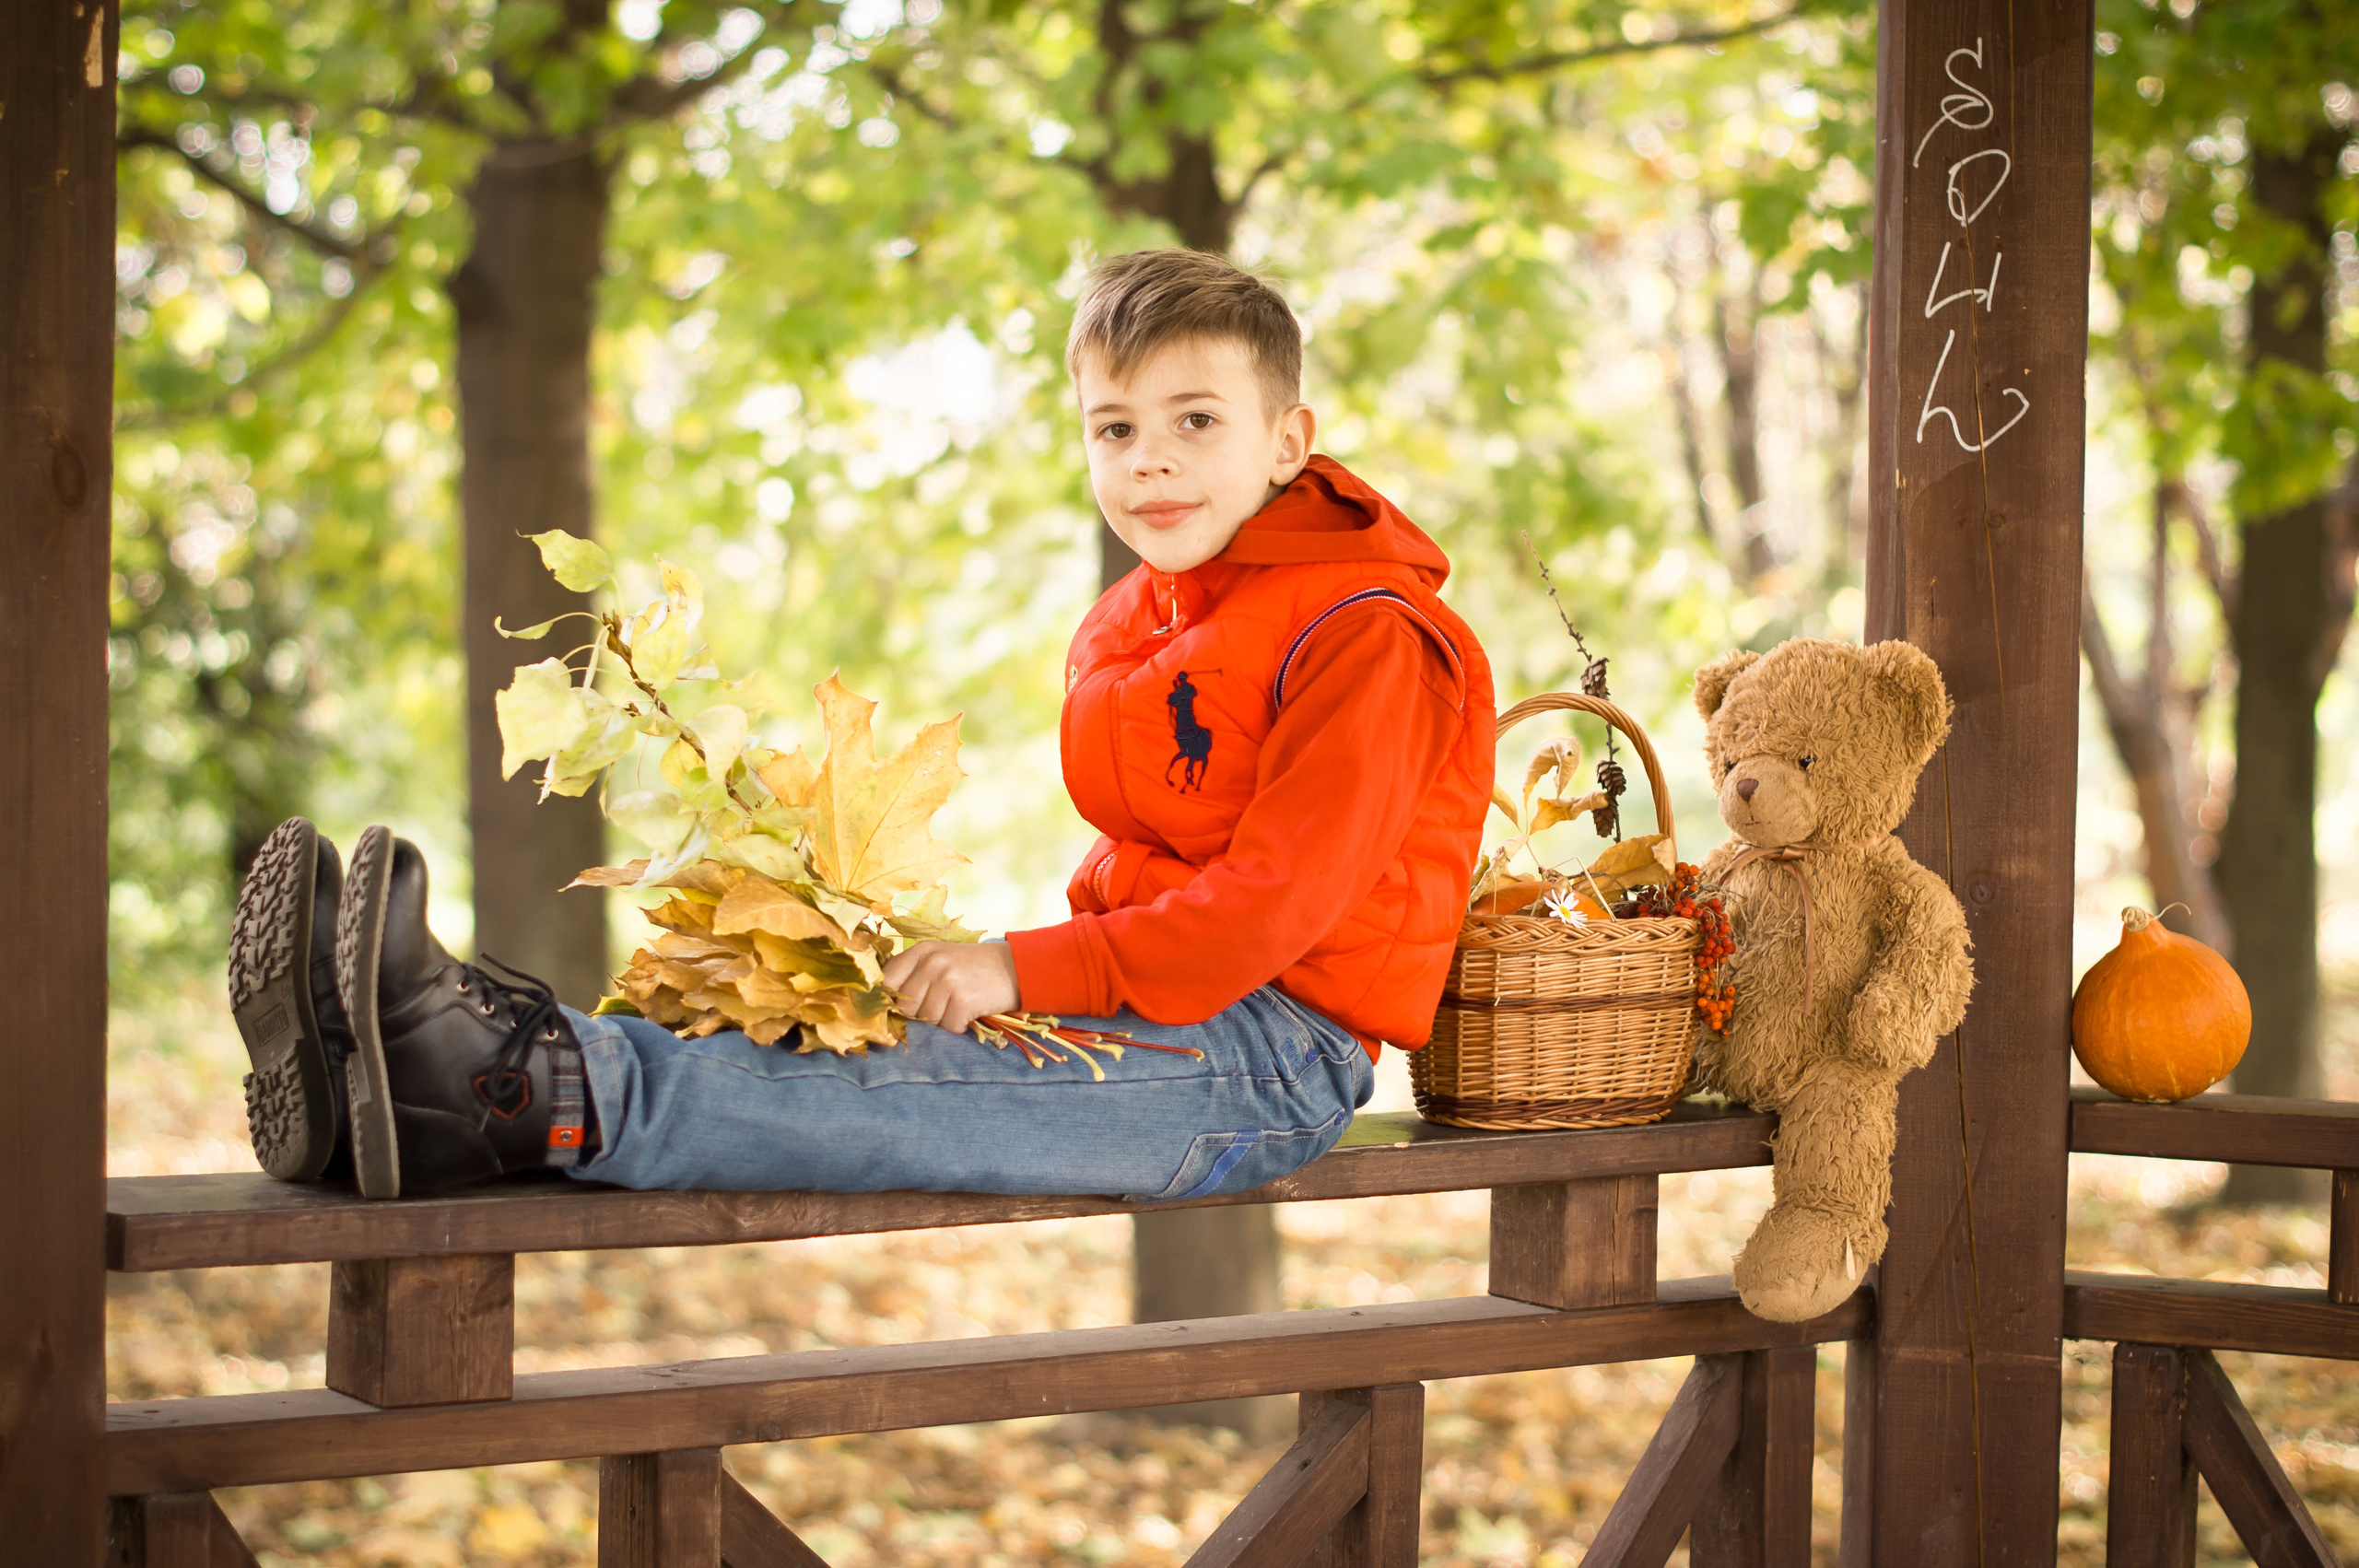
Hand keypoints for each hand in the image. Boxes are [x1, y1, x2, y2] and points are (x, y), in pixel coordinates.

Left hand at [882, 939, 1019, 1034]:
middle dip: (920, 1014)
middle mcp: (932, 963)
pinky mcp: (964, 1000)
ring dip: (942, 1021)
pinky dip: (959, 1026)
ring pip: (927, 1019)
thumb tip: (886, 1005)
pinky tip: (969, 1014)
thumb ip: (913, 974)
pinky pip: (949, 1026)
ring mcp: (948, 980)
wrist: (1016, 967)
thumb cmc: (973, 968)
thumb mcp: (940, 959)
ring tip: (958, 1007)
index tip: (897, 1011)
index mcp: (921, 951)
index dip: (889, 1001)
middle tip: (939, 1008)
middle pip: (905, 1006)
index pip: (887, 981)